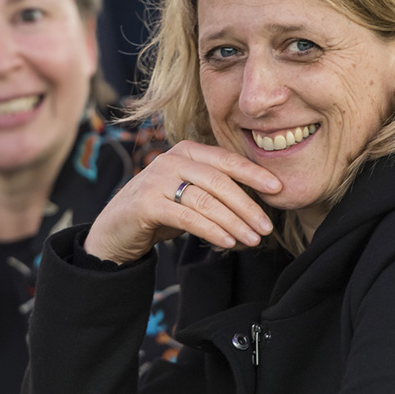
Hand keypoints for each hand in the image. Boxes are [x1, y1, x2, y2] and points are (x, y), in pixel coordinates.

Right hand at [84, 140, 281, 263]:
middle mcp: (171, 160)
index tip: (278, 189)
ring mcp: (156, 180)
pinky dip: (212, 230)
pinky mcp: (146, 203)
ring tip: (253, 239)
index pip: (227, 160)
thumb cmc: (160, 211)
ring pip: (206, 200)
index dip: (255, 173)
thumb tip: (259, 206)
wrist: (116, 230)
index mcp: (187, 151)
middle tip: (267, 226)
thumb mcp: (190, 194)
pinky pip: (188, 216)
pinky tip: (228, 242)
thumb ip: (216, 191)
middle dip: (248, 205)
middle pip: (220, 181)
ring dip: (234, 222)